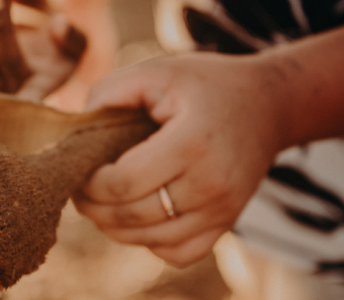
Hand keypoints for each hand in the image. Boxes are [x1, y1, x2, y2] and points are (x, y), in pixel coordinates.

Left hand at [0, 0, 85, 100]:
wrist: (42, 41)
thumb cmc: (61, 42)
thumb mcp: (77, 40)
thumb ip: (73, 36)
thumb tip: (59, 26)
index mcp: (43, 84)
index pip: (31, 97)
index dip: (23, 101)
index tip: (19, 96)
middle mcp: (15, 86)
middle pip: (3, 62)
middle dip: (0, 28)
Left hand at [73, 52, 288, 265]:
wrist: (269, 104)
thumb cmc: (205, 85)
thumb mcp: (156, 71)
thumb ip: (109, 93)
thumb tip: (74, 130)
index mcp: (190, 143)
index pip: (122, 184)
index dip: (89, 184)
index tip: (79, 171)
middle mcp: (211, 185)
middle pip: (131, 217)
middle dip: (93, 208)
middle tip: (80, 190)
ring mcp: (223, 210)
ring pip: (150, 240)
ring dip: (115, 227)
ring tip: (103, 204)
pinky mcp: (227, 223)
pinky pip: (179, 253)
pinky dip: (150, 242)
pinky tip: (139, 218)